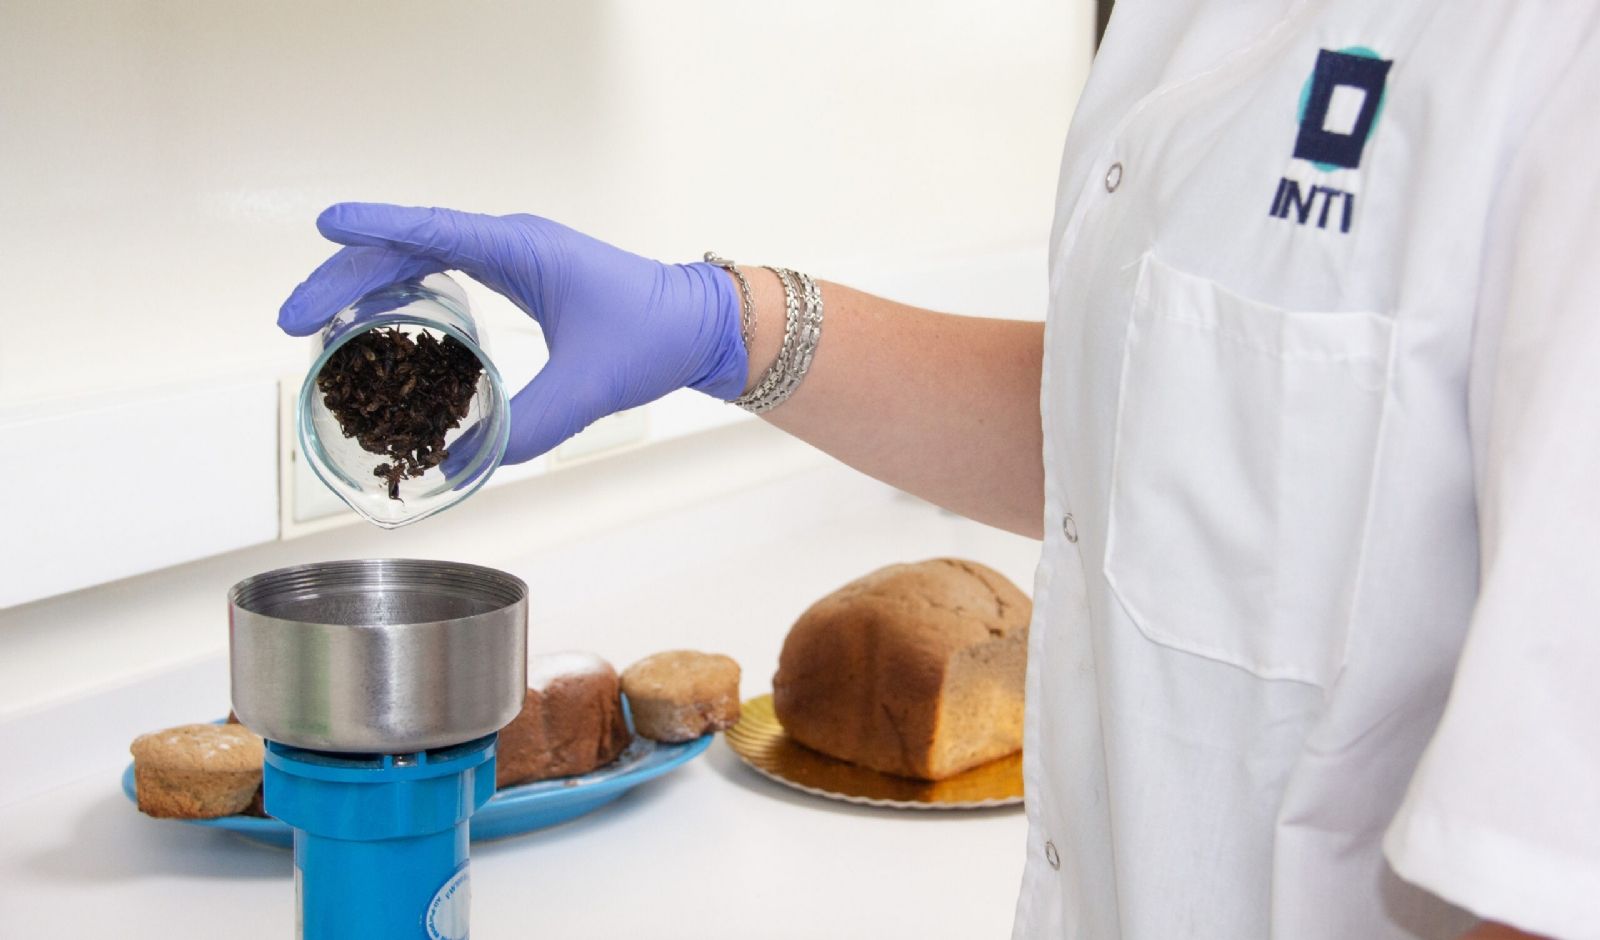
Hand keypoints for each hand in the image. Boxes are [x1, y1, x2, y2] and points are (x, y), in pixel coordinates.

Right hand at [278, 203, 747, 462]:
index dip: (374, 228)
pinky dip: (404, 293)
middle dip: (345, 276)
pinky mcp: (519, 280)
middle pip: (408, 246)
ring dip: (367, 284)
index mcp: (522, 248)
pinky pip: (446, 274)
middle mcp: (510, 244)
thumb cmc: (655, 336)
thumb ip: (529, 425)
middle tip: (292, 317)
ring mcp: (513, 258)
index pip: (432, 229)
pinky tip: (380, 324)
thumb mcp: (589, 384)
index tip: (322, 226)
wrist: (701, 327)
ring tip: (316, 322)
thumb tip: (465, 465)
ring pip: (421, 259)